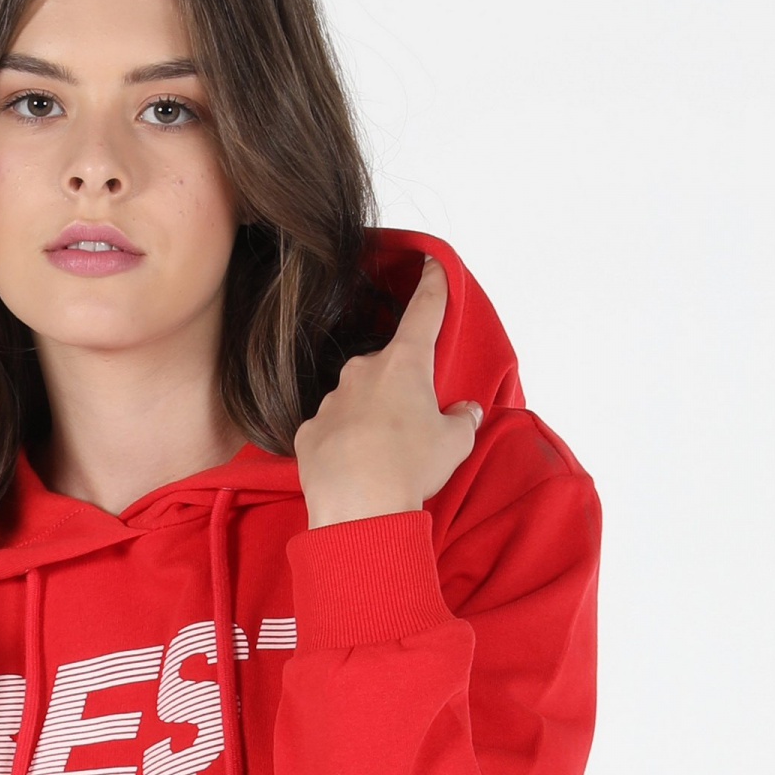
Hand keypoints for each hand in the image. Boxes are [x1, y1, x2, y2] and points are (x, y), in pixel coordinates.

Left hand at [293, 255, 482, 525]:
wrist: (358, 510)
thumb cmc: (410, 468)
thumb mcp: (454, 443)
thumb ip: (462, 419)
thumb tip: (466, 411)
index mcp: (404, 363)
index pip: (424, 311)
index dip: (432, 285)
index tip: (431, 264)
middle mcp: (363, 371)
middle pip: (386, 366)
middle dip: (399, 387)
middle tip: (412, 424)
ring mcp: (331, 400)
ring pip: (355, 399)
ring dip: (369, 418)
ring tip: (382, 456)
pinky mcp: (309, 432)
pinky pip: (331, 430)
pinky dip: (343, 443)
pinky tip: (353, 468)